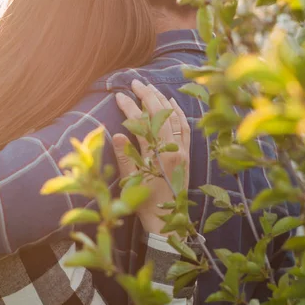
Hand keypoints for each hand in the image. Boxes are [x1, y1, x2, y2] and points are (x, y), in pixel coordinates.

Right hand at [113, 80, 189, 235]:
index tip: (118, 95)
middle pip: (161, 114)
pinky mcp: (186, 154)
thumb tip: (117, 132)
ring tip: (150, 87)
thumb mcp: (130, 181)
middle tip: (135, 82)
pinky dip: (178, 112)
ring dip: (162, 100)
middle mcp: (174, 149)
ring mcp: (182, 150)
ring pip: (174, 117)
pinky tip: (172, 102)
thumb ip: (124, 156)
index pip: (143, 122)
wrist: (168, 221)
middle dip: (147, 95)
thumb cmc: (146, 203)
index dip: (130, 107)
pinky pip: (185, 127)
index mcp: (157, 155)